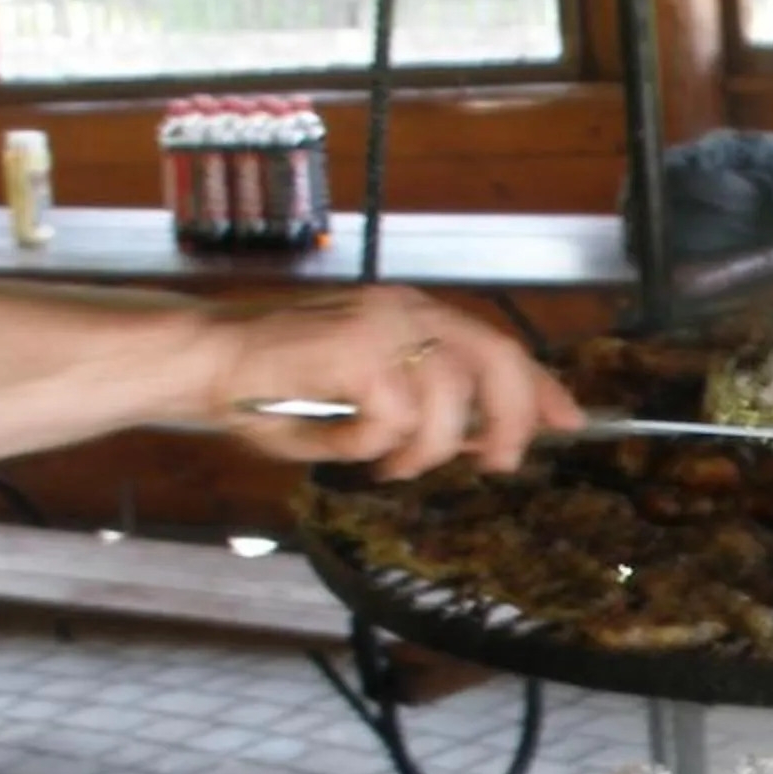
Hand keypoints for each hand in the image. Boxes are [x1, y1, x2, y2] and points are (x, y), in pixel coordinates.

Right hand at [207, 288, 581, 477]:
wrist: (203, 361)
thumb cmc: (274, 388)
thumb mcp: (362, 398)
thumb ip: (421, 409)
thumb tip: (479, 441)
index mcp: (410, 314)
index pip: (497, 344)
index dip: (540, 386)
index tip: (569, 422)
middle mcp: (403, 309)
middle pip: (496, 359)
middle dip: (509, 420)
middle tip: (495, 464)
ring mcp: (379, 324)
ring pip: (445, 401)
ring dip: (421, 449)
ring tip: (385, 463)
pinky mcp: (353, 348)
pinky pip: (392, 417)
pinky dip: (370, 445)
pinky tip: (341, 441)